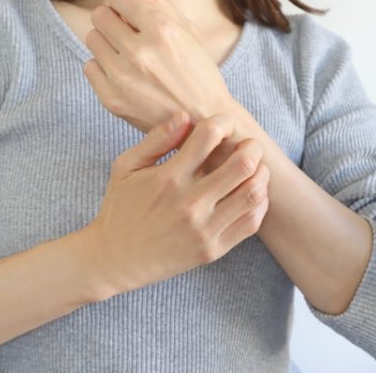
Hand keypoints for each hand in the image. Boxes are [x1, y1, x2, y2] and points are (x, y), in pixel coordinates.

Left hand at [83, 0, 240, 132]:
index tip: (133, 15)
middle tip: (131, 37)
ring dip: (107, 43)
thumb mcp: (189, 34)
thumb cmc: (200, 76)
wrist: (205, 122)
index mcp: (162, 30)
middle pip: (100, 16)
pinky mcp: (112, 99)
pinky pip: (89, 67)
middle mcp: (140, 52)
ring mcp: (123, 77)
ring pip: (92, 39)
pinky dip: (104, 68)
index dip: (125, 3)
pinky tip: (125, 76)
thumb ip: (158, 2)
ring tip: (129, 57)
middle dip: (114, 21)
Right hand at [85, 111, 269, 297]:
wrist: (114, 259)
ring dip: (261, 174)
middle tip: (248, 145)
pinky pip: (250, 223)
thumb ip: (156, 139)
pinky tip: (252, 193)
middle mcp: (189, 204)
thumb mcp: (127, 167)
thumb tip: (185, 115)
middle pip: (242, 165)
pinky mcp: (212, 250)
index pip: (209, 136)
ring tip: (255, 168)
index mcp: (168, 178)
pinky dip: (259, 203)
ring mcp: (204, 230)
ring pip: (252, 194)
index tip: (222, 125)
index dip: (222, 122)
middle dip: (251, 147)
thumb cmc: (120, 207)